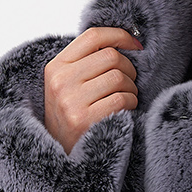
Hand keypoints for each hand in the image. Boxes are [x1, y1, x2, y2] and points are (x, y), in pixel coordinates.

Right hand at [43, 26, 142, 153]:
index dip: (119, 35)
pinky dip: (131, 103)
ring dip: (130, 88)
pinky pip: (122, 99)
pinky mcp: (84, 120)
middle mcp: (60, 81)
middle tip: (128, 82)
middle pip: (111, 56)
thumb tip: (125, 40)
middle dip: (128, 69)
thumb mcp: (68, 84)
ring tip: (124, 98)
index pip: (93, 36)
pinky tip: (124, 111)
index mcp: (56, 67)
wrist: (62, 155)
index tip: (135, 45)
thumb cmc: (71, 116)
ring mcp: (71, 101)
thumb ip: (87, 62)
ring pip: (119, 77)